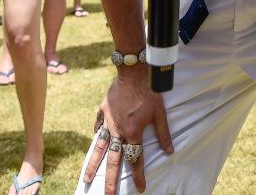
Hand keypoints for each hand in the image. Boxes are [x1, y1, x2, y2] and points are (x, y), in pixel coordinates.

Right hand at [82, 73, 173, 193]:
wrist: (134, 71)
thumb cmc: (149, 92)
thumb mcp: (160, 114)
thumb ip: (163, 134)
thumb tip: (169, 151)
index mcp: (133, 133)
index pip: (135, 159)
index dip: (139, 175)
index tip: (140, 188)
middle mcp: (118, 130)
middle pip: (113, 160)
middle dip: (110, 179)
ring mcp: (108, 121)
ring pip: (100, 146)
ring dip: (93, 164)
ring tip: (86, 178)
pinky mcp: (103, 110)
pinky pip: (98, 125)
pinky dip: (96, 133)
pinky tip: (95, 140)